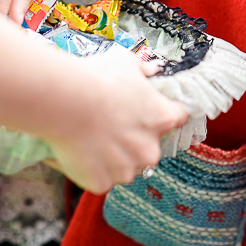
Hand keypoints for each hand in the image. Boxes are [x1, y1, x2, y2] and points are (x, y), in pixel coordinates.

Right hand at [45, 46, 188, 192]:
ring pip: (124, 167)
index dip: (162, 115)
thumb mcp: (126, 63)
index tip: (149, 113)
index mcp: (163, 118)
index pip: (178, 118)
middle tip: (112, 126)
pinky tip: (78, 150)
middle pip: (149, 149)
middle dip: (134, 141)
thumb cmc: (97, 79)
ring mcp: (126, 170)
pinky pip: (100, 178)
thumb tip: (151, 70)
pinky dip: (91, 168)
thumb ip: (143, 69)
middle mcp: (150, 150)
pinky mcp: (102, 183)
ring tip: (92, 138)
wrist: (67, 102)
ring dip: (114, 158)